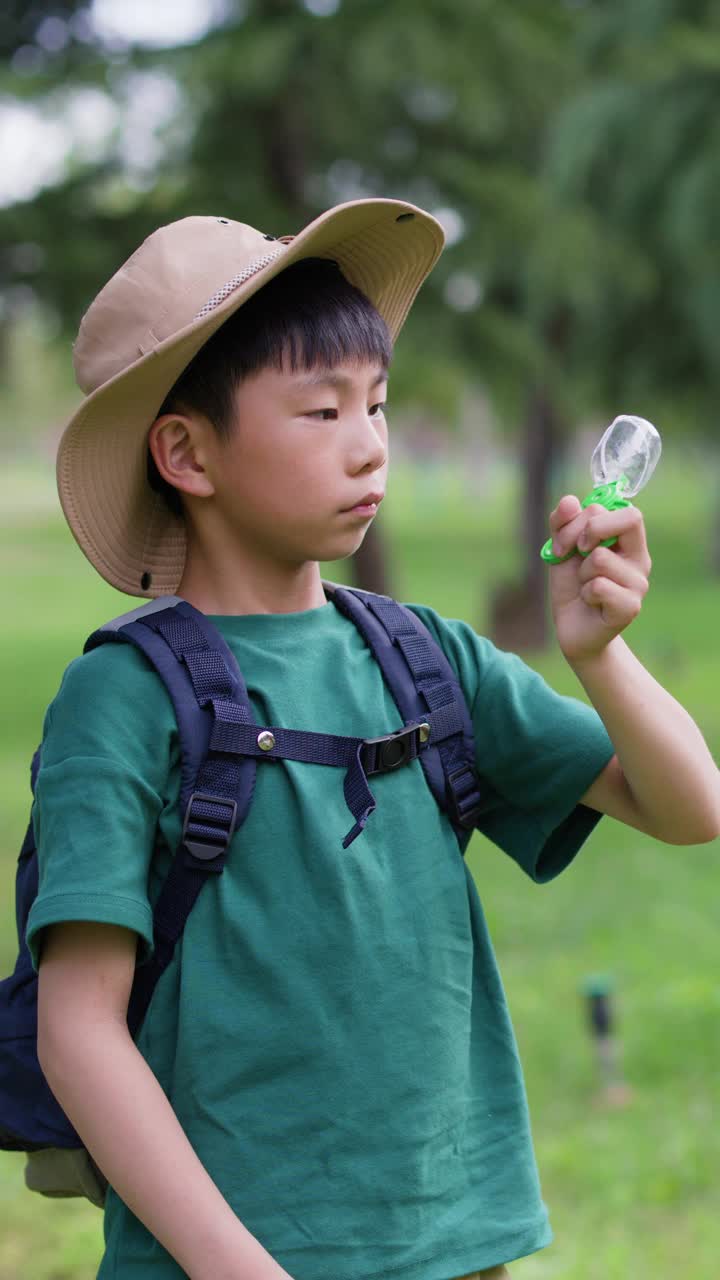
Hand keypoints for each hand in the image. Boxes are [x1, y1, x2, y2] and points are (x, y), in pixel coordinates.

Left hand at [547, 495, 651, 663]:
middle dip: (588, 532)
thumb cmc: (572, 586)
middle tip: (575, 555)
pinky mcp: (630, 607)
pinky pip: (599, 586)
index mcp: (628, 541)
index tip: (574, 538)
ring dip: (581, 573)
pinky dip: (584, 593)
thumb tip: (570, 501)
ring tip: (585, 587)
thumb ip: (562, 523)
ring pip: (601, 558)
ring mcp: (639, 583)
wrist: (571, 629)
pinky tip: (590, 603)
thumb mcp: (561, 549)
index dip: (593, 517)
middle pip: (628, 520)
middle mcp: (639, 559)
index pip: (627, 509)